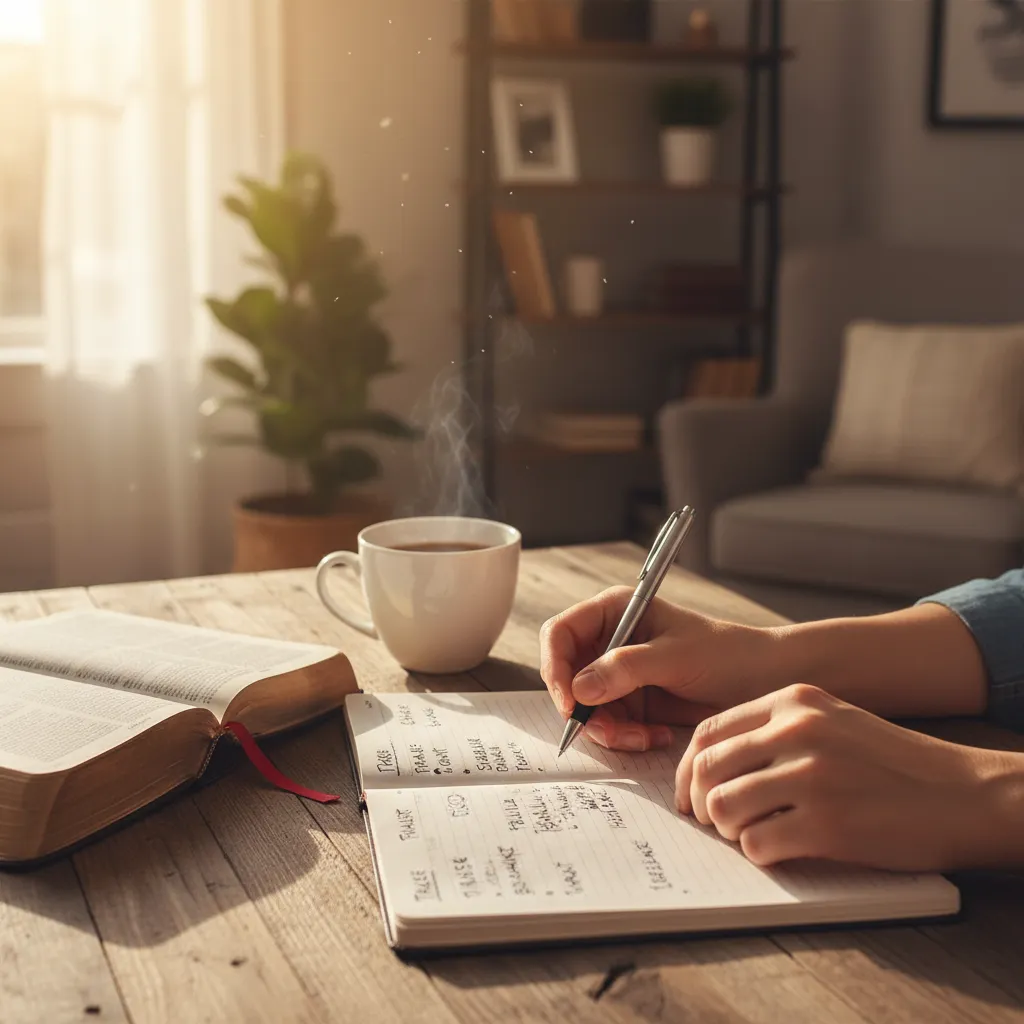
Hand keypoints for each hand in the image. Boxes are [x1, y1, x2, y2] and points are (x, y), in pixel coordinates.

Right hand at [539, 587, 776, 751]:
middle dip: (585, 710)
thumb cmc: (727, 654)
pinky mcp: (631, 702)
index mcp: (614, 611)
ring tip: (644, 737)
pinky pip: (609, 726)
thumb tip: (579, 689)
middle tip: (612, 732)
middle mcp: (609, 640)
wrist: (764, 683)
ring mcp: (619, 674)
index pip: (560, 634)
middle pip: (567, 677)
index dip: (555, 668)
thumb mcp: (675, 657)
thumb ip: (625, 669)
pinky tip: (657, 736)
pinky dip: (627, 737)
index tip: (570, 704)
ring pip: (585, 708)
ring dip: (609, 730)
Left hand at [676, 683, 1020, 870]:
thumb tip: (712, 765)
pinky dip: (758, 853)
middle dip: (699, 803)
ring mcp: (810, 777)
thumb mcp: (831, 720)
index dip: (688, 768)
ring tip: (750, 835)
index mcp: (793, 701)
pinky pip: (757, 844)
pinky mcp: (826, 824)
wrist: (961, 793)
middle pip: (707, 769)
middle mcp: (795, 731)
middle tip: (712, 823)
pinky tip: (780, 849)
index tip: (689, 793)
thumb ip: (774, 731)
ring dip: (727, 831)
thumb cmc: (892, 762)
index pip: (709, 731)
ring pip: (723, 808)